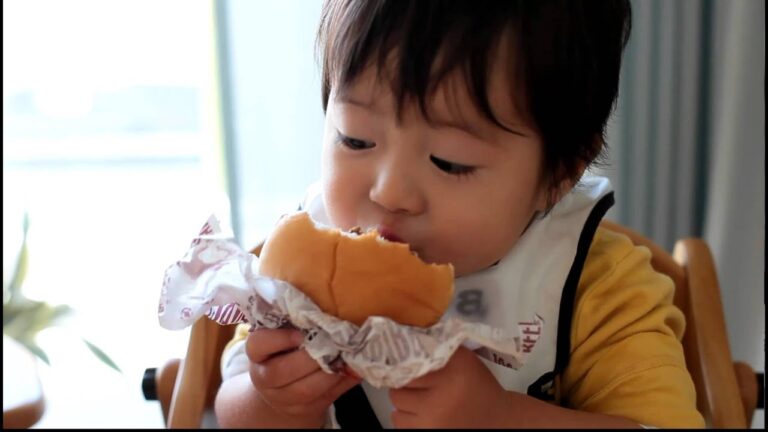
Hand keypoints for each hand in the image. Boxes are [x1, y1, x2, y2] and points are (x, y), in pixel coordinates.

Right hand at [246, 328, 359, 424]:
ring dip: (330, 372)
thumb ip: (296, 322)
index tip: (299, 333)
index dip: (279, 339)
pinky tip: (353, 369)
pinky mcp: (305, 409)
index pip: (258, 344)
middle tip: (330, 343)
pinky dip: (343, 381)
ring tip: (345, 356)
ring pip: (306, 390)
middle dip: (310, 358)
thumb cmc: (286, 350)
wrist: (283, 388)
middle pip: (282, 371)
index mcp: (258, 353)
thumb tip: (327, 306)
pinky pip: (327, 397)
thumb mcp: (282, 334)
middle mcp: (265, 377)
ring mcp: (283, 397)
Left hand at [388, 346, 513, 427]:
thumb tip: (407, 338)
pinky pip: (398, 421)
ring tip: (419, 396)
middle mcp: (441, 397)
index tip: (407, 361)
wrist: (496, 418)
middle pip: (399, 384)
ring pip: (396, 403)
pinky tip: (420, 412)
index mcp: (453, 372)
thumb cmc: (477, 385)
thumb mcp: (464, 360)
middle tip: (416, 381)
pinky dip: (404, 416)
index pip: (410, 362)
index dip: (406, 361)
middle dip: (404, 381)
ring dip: (404, 399)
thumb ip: (440, 346)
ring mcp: (432, 420)